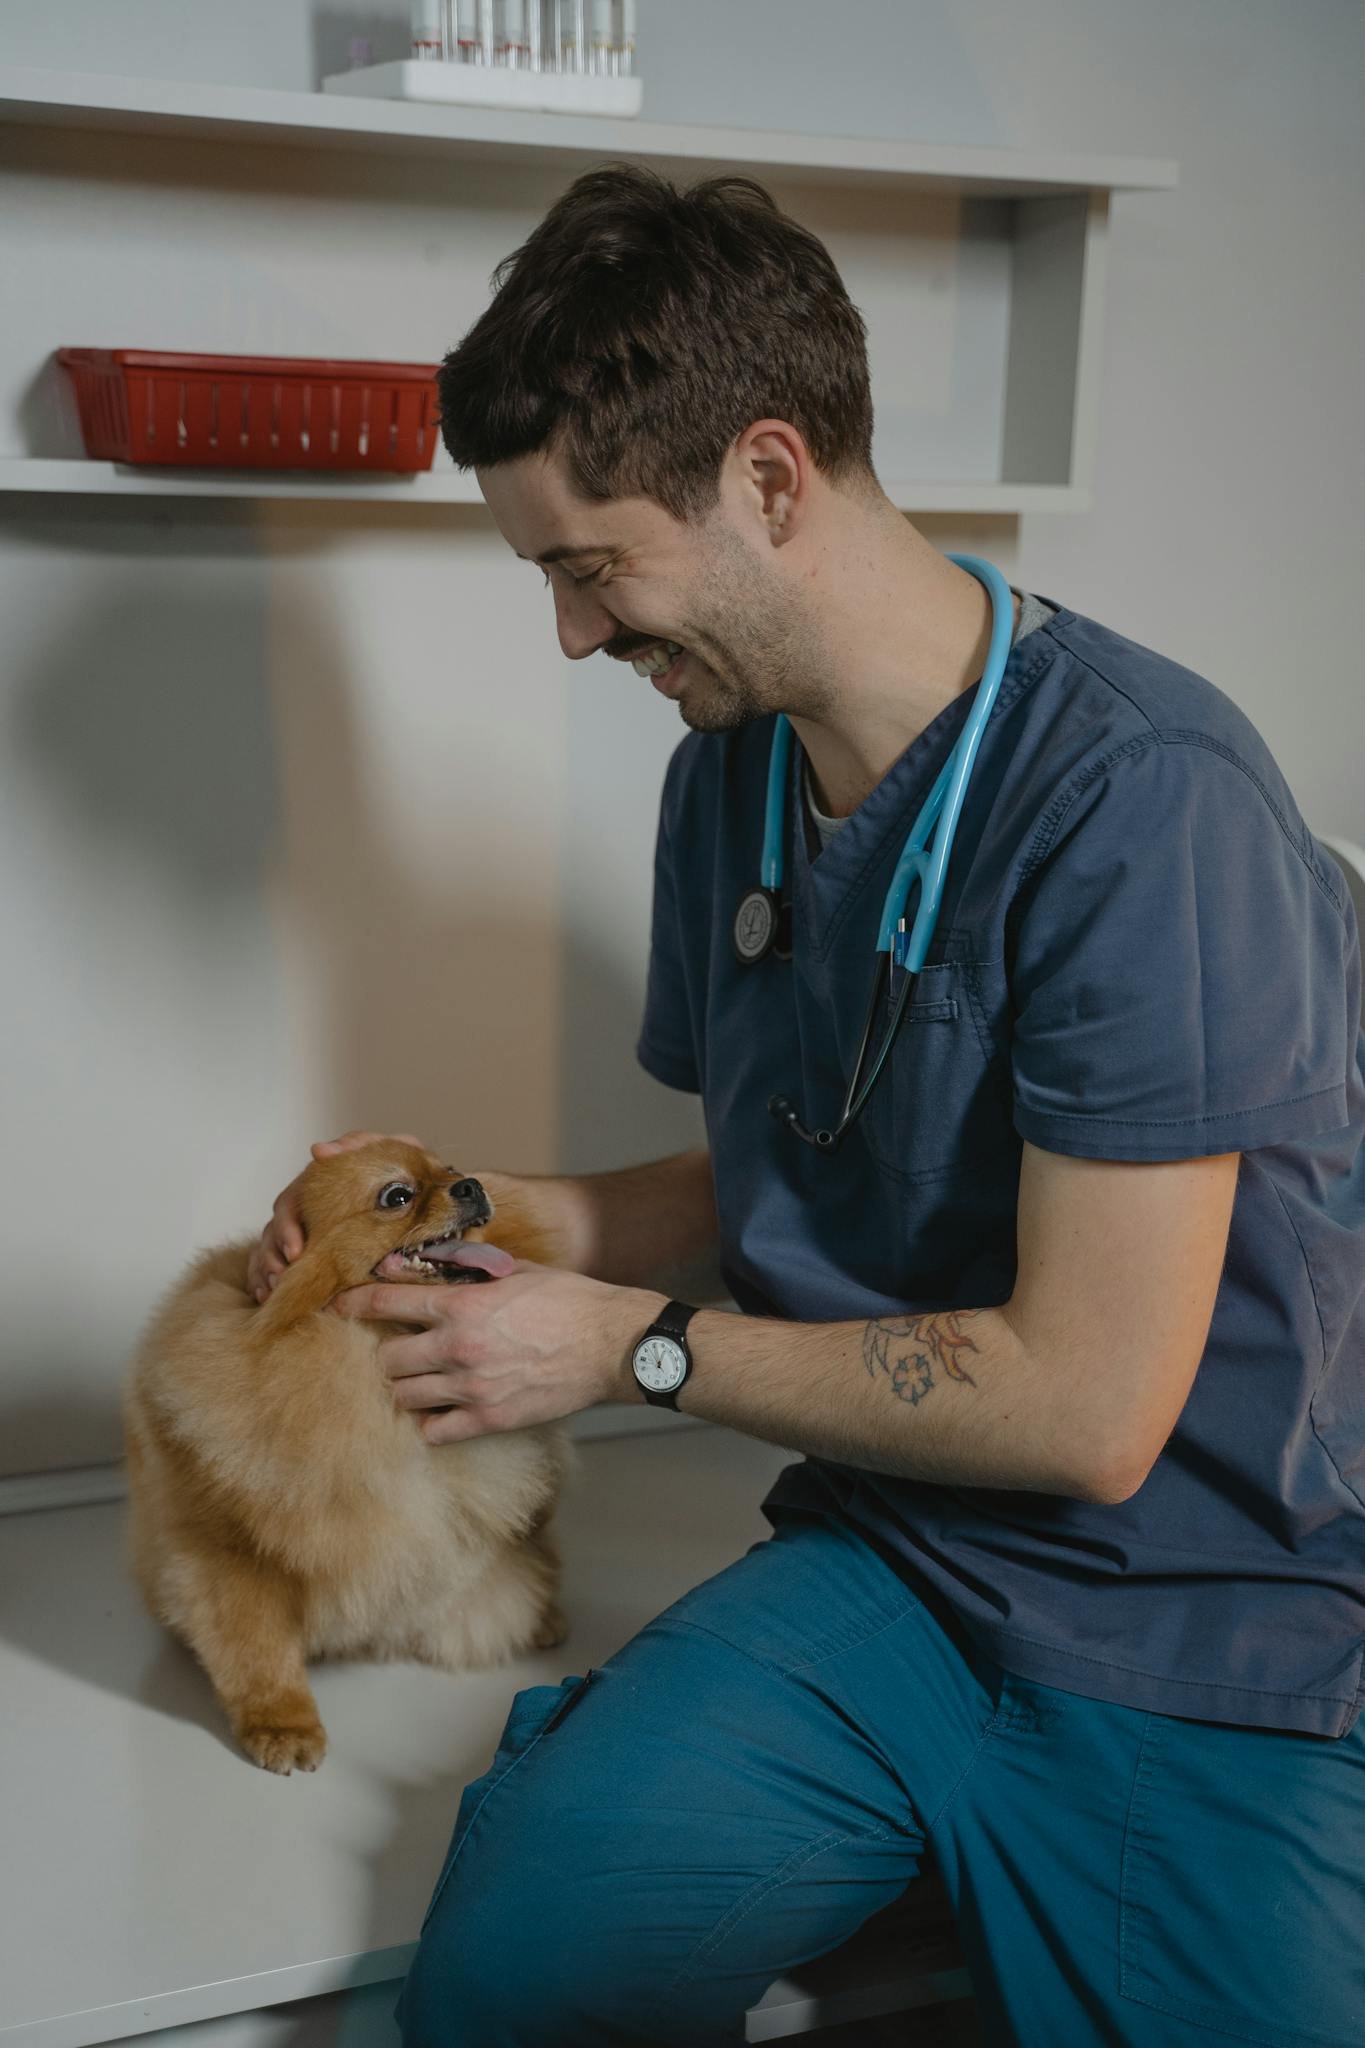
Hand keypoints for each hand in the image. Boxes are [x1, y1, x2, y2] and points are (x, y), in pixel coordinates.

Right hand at [245, 1129, 428, 1303]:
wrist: (427, 1196)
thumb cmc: (402, 1173)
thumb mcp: (388, 1151)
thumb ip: (358, 1144)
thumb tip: (319, 1151)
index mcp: (315, 1188)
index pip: (288, 1205)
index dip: (287, 1229)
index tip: (296, 1251)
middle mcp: (302, 1212)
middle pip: (271, 1233)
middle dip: (272, 1257)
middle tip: (283, 1277)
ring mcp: (299, 1235)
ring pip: (266, 1252)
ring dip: (265, 1271)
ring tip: (272, 1292)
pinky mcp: (304, 1257)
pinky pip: (269, 1269)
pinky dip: (262, 1282)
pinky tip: (266, 1296)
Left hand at [331, 1263, 662, 1443]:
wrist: (609, 1342)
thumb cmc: (566, 1300)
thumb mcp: (513, 1271)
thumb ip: (464, 1269)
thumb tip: (423, 1264)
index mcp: (461, 1305)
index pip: (385, 1302)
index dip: (353, 1303)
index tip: (337, 1307)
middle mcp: (457, 1347)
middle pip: (387, 1360)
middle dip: (386, 1354)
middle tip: (395, 1351)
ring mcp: (471, 1387)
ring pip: (405, 1397)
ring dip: (406, 1388)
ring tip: (417, 1382)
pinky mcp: (490, 1418)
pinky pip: (435, 1431)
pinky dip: (431, 1423)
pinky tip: (440, 1411)